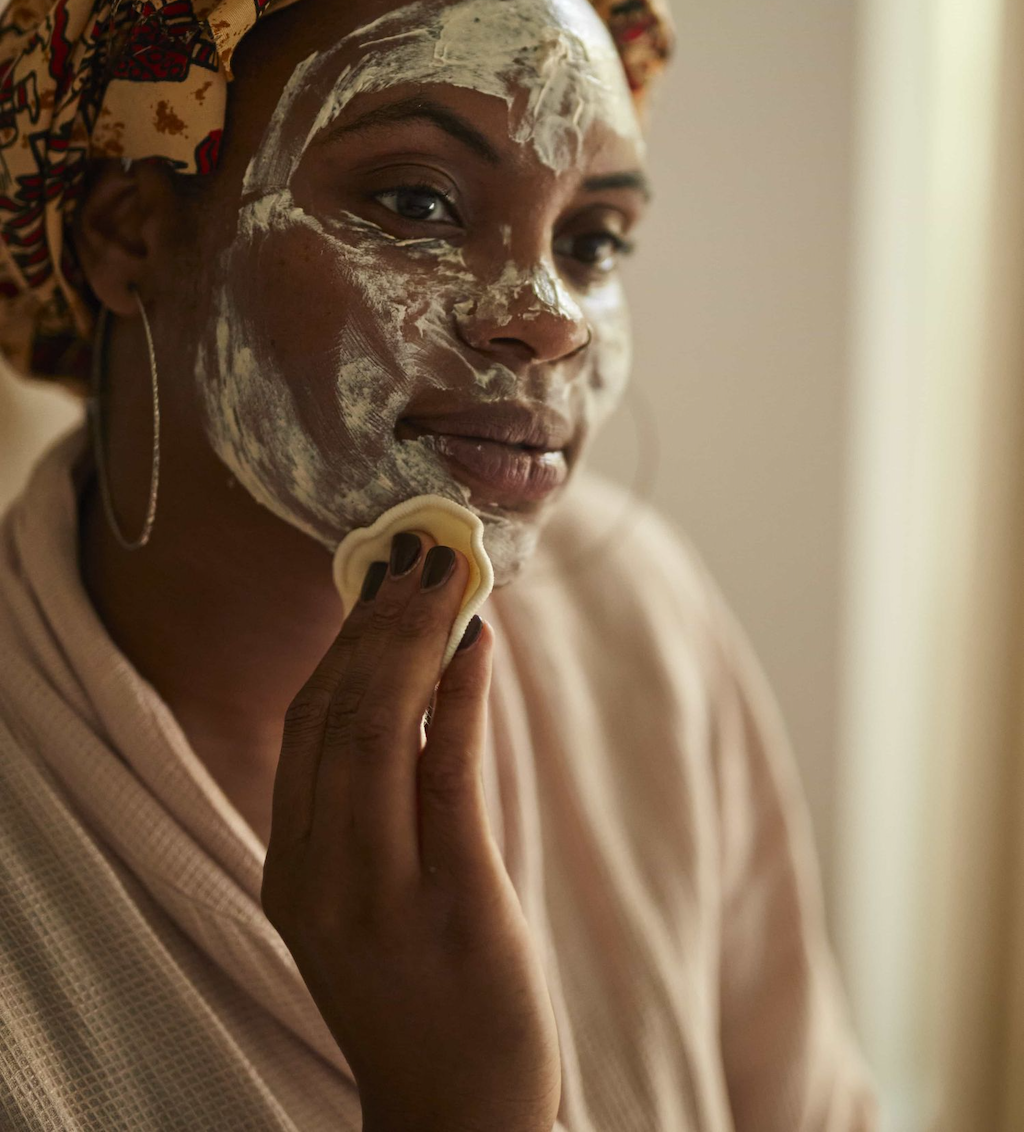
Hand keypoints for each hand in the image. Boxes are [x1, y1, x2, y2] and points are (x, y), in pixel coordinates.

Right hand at [260, 528, 561, 1131]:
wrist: (456, 1118)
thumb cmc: (418, 993)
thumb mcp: (363, 900)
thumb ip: (367, 806)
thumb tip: (410, 685)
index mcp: (291, 870)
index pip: (305, 725)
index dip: (342, 641)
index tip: (377, 577)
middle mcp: (320, 876)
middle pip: (338, 713)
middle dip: (379, 621)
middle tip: (418, 552)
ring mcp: (381, 892)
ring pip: (380, 730)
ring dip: (416, 640)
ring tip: (448, 578)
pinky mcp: (455, 902)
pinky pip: (448, 774)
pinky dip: (460, 696)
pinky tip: (477, 645)